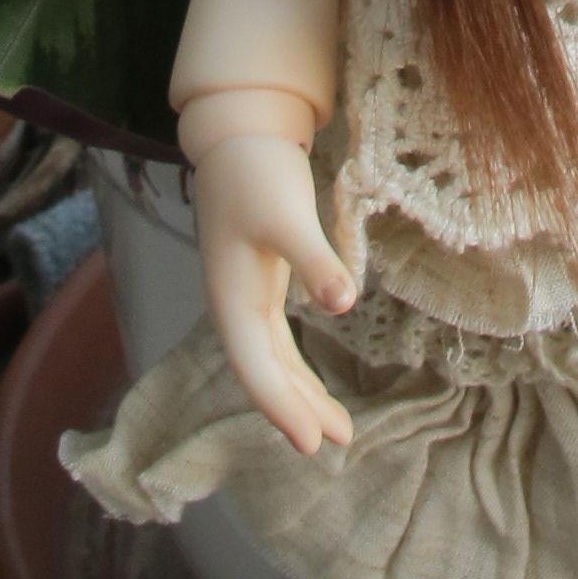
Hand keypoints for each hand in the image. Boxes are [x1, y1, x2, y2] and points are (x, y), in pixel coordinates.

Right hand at [188, 132, 358, 454]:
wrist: (237, 134)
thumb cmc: (256, 173)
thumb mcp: (287, 215)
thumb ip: (315, 259)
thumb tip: (344, 302)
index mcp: (232, 300)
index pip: (258, 369)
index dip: (283, 408)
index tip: (312, 444)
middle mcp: (233, 306)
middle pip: (266, 373)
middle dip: (298, 410)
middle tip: (339, 442)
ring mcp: (245, 296)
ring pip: (272, 361)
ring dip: (301, 392)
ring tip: (338, 427)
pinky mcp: (260, 282)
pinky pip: (277, 341)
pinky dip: (296, 367)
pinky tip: (314, 382)